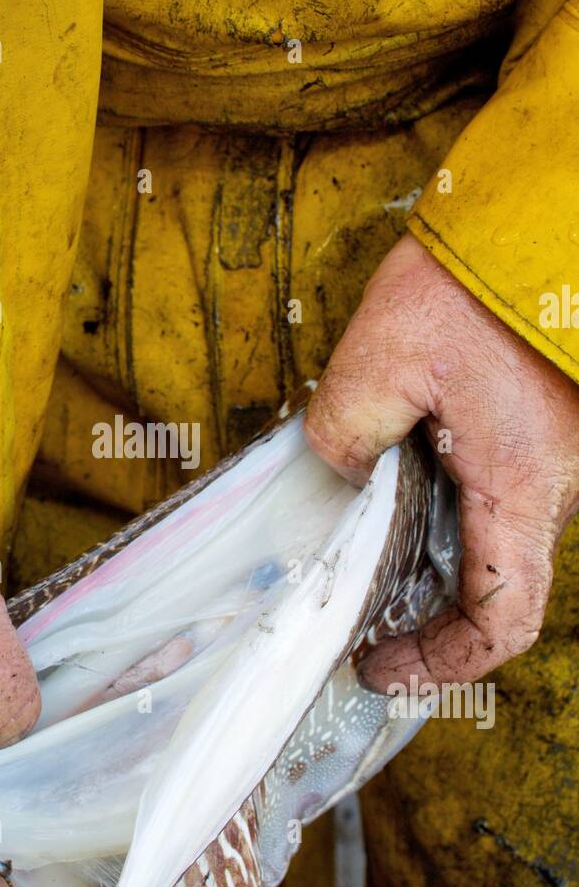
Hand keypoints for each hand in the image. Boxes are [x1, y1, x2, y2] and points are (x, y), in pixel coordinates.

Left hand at [304, 234, 578, 691]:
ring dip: (429, 567)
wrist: (540, 220)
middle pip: (492, 593)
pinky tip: (392, 493)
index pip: (502, 621)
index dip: (444, 663)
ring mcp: (548, 462)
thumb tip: (339, 471)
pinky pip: (494, 501)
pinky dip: (444, 521)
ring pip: (491, 547)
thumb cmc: (476, 285)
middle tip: (355, 622)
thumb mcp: (382, 358)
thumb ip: (346, 431)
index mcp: (520, 489)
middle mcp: (548, 490)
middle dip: (424, 621)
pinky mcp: (536, 434)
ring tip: (358, 555)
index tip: (382, 667)